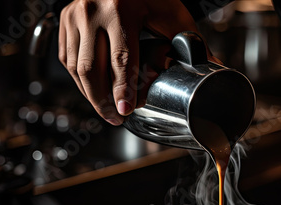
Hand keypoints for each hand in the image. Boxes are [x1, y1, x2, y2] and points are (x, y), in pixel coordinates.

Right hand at [58, 0, 198, 124]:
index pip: (121, 59)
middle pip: (91, 69)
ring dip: (89, 94)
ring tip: (106, 110)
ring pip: (75, 67)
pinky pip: (67, 58)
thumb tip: (214, 66)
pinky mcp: (66, 20)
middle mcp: (92, 11)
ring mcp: (74, 15)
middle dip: (102, 101)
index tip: (125, 111)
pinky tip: (93, 91)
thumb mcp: (172, 14)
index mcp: (121, 9)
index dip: (123, 90)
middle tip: (116, 118)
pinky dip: (79, 80)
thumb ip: (190, 41)